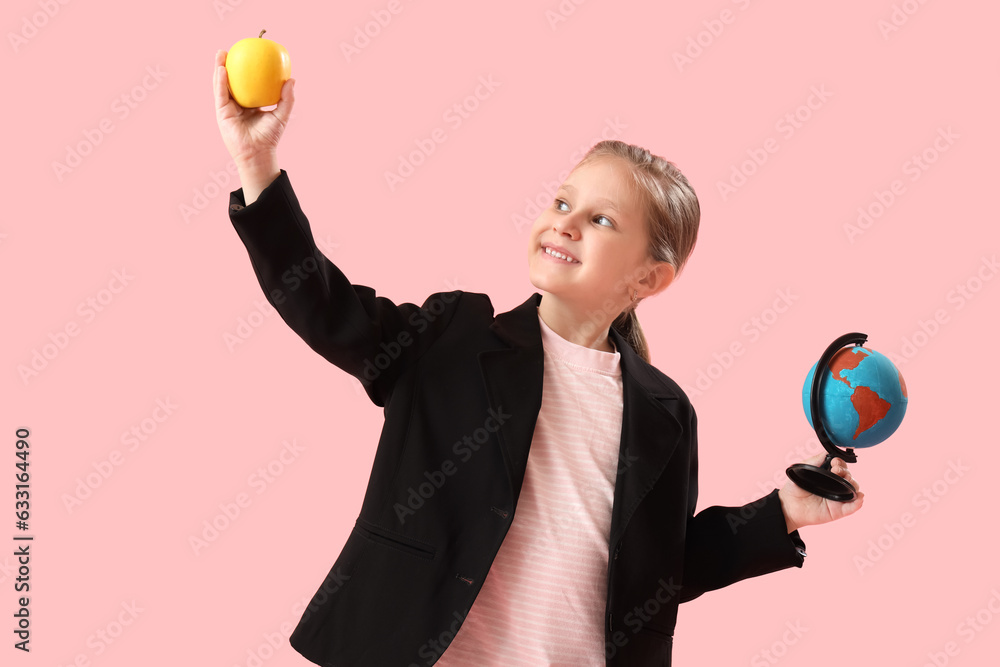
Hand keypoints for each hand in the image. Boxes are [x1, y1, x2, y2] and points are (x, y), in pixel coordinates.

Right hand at [213, 49, 294, 165]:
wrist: (258, 153)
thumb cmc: (270, 137)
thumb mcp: (281, 115)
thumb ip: (287, 98)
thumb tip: (292, 79)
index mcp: (251, 103)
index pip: (248, 83)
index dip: (247, 69)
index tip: (250, 54)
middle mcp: (238, 104)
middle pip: (232, 80)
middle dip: (230, 64)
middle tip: (233, 49)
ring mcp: (228, 108)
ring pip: (222, 84)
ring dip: (220, 68)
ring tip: (221, 53)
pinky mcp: (221, 113)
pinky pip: (220, 94)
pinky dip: (220, 81)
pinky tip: (222, 69)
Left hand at [778, 453, 864, 531]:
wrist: (788, 505)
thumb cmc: (794, 488)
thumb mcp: (802, 469)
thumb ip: (814, 460)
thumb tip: (826, 453)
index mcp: (828, 475)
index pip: (841, 467)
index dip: (840, 463)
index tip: (834, 462)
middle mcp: (835, 486)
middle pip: (850, 477)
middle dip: (846, 471)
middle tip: (835, 470)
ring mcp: (838, 498)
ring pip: (853, 490)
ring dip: (853, 484)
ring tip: (845, 481)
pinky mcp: (838, 510)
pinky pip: (852, 507)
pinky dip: (858, 502)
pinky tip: (859, 497)